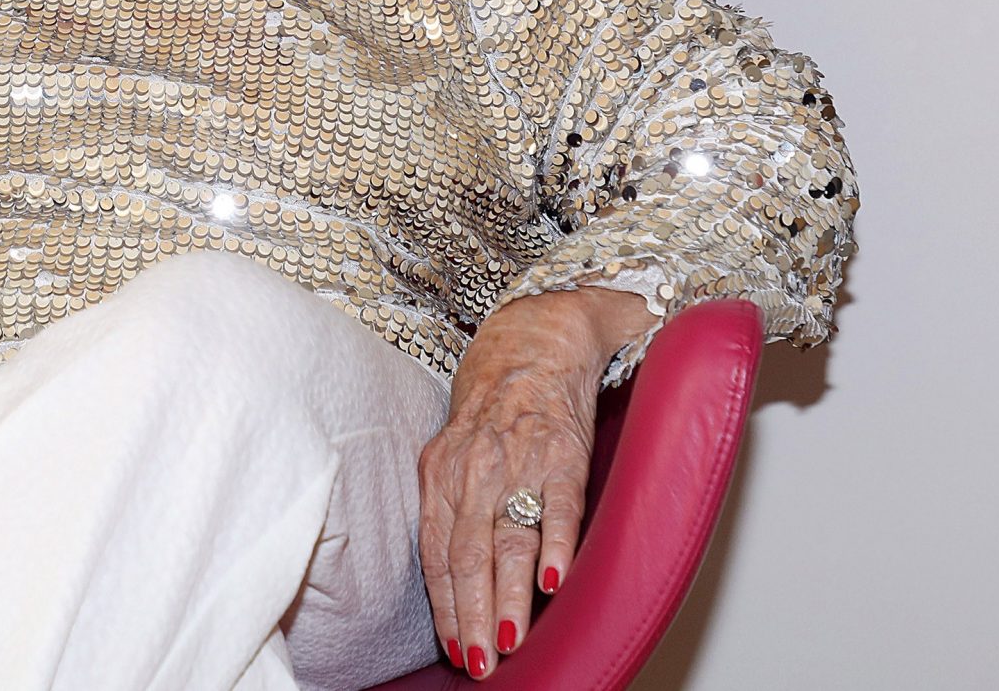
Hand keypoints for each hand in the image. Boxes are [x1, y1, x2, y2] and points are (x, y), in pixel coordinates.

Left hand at [417, 286, 656, 678]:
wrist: (534, 339)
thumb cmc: (491, 408)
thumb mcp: (452, 454)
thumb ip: (448, 510)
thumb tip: (447, 581)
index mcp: (442, 474)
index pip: (435, 552)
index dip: (443, 605)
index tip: (451, 649)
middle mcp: (475, 470)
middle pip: (467, 554)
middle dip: (471, 614)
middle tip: (478, 662)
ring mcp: (520, 461)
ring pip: (509, 538)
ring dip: (508, 596)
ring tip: (509, 640)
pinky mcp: (564, 452)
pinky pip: (559, 506)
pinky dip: (556, 546)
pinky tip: (553, 582)